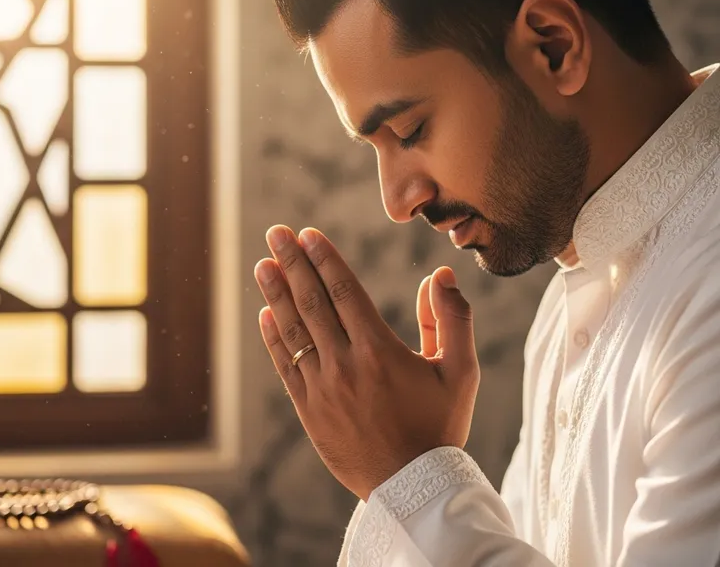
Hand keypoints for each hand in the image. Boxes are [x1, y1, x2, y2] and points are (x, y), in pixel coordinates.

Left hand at [253, 225, 479, 499]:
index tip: (308, 234)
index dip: (324, 259)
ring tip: (262, 263)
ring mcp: (322, 388)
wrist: (412, 490)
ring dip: (275, 293)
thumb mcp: (461, 372)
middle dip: (292, 263)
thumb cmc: (440, 428)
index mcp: (379, 350)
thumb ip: (453, 318)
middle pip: (312, 302)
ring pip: (293, 330)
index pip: (344, 291)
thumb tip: (441, 275)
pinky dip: (274, 337)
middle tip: (275, 233)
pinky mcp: (308, 410)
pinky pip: (285, 365)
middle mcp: (345, 364)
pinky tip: (266, 313)